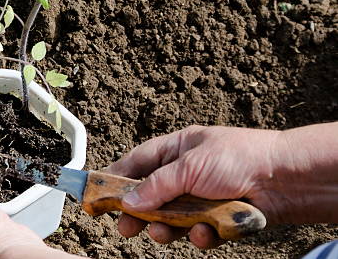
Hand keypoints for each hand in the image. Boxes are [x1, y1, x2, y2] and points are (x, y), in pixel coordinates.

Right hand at [106, 125, 282, 248]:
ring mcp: (203, 196)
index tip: (98, 192)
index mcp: (178, 149)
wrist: (286, 179)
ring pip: (172, 218)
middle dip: (138, 212)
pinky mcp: (218, 218)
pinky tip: (207, 234)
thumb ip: (156, 185)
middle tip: (124, 227)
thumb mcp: (190, 165)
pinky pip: (198, 232)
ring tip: (163, 233)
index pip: (138, 162)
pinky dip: (200, 235)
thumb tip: (127, 201)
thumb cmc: (240, 158)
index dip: (117, 176)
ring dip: (166, 228)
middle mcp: (187, 173)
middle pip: (151, 195)